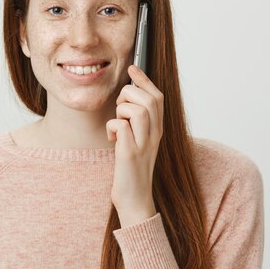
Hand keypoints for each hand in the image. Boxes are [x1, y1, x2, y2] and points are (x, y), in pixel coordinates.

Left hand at [106, 64, 163, 225]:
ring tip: (117, 125)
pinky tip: (111, 140)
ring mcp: (143, 145)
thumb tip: (126, 97)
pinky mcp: (129, 155)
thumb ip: (136, 121)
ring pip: (137, 109)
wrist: (135, 200)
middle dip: (129, 95)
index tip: (132, 68)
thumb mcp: (139, 141)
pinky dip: (111, 127)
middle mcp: (155, 135)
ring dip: (121, 111)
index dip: (144, 79)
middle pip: (149, 99)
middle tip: (119, 109)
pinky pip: (120, 126)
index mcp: (158, 130)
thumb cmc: (132, 169)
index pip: (158, 97)